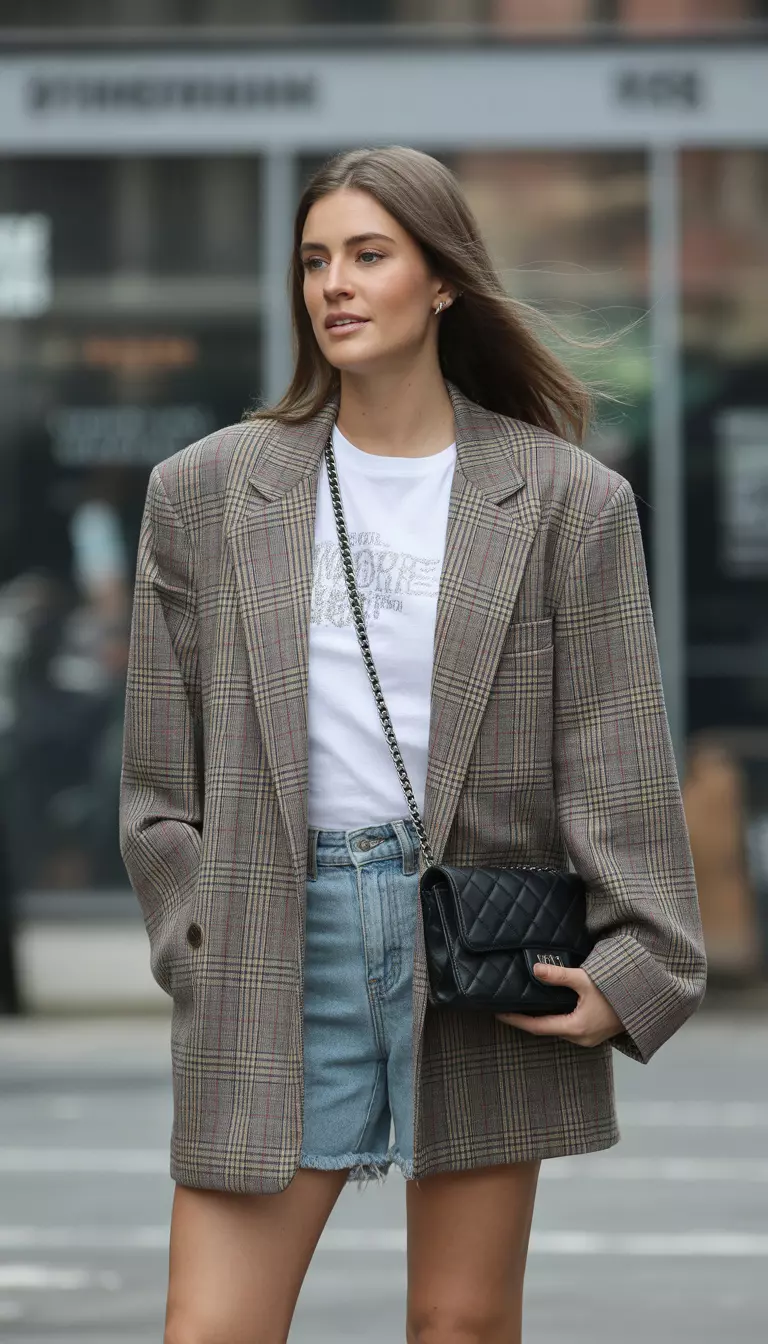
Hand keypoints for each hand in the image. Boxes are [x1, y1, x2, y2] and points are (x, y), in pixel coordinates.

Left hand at [495, 962, 623, 1047]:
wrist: (646, 1001)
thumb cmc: (618, 991)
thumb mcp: (586, 980)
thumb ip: (559, 975)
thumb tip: (535, 969)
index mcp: (576, 1028)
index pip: (537, 1027)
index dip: (516, 1020)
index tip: (499, 1014)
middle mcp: (580, 1038)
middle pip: (546, 1030)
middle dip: (526, 1020)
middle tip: (508, 1007)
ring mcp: (588, 1038)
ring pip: (557, 1029)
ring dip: (541, 1020)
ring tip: (524, 1006)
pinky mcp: (594, 1033)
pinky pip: (568, 1028)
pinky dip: (555, 1019)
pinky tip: (549, 1007)